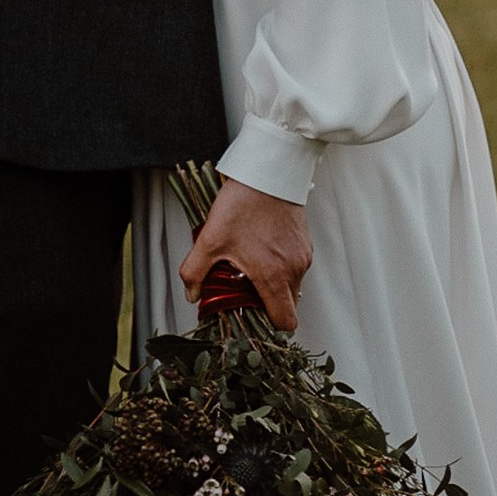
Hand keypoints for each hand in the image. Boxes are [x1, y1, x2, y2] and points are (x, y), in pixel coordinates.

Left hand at [179, 177, 311, 333]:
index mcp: (274, 276)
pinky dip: (282, 265)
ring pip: (293, 284)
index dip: (269, 324)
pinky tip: (262, 248)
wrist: (268, 171)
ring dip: (275, 282)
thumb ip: (195, 272)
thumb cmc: (242, 204)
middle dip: (268, 303)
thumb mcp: (210, 239)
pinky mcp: (305, 241)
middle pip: (288, 304)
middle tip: (245, 289)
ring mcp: (302, 254)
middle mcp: (294, 269)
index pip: (285, 321)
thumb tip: (191, 293)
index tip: (253, 315)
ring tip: (251, 265)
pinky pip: (296, 265)